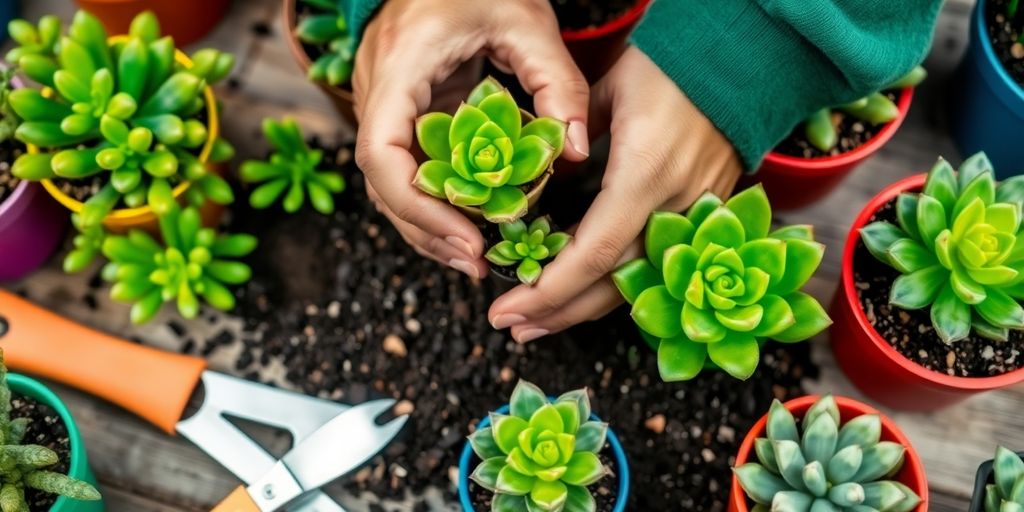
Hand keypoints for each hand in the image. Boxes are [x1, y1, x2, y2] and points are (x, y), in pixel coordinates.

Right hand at [353, 0, 590, 278]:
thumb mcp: (528, 21)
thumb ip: (556, 84)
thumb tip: (572, 152)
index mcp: (399, 67)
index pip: (381, 154)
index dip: (417, 207)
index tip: (466, 238)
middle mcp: (379, 92)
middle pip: (384, 184)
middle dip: (428, 231)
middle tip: (479, 264)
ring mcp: (386, 105)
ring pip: (393, 184)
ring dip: (430, 225)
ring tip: (477, 258)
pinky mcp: (405, 112)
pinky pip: (411, 167)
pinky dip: (438, 200)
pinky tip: (471, 223)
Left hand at [488, 46, 743, 341]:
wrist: (743, 58)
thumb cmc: (669, 64)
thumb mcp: (608, 91)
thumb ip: (572, 137)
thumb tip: (545, 172)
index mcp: (646, 174)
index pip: (596, 253)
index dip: (551, 290)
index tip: (507, 309)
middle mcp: (676, 207)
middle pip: (616, 284)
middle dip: (559, 312)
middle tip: (511, 327)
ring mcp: (696, 217)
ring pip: (638, 282)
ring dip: (585, 307)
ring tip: (538, 321)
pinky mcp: (705, 217)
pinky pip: (656, 265)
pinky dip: (616, 285)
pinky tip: (585, 295)